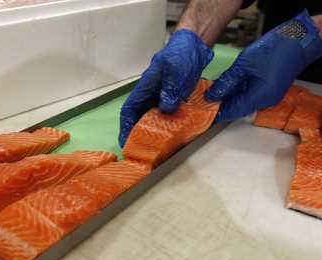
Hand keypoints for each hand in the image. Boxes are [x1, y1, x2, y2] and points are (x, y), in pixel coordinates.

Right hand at [118, 29, 213, 146]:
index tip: (126, 142)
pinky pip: (169, 117)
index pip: (130, 110)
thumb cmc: (181, 53)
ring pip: (154, 119)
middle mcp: (152, 95)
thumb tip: (165, 109)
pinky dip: (170, 127)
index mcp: (145, 87)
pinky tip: (176, 137)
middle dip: (139, 135)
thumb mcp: (175, 70)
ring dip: (155, 133)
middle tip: (143, 152)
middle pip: (140, 118)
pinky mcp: (175, 100)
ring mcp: (163, 98)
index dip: (126, 127)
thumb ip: (169, 89)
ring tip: (159, 150)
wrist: (195, 45)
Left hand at [205, 10, 321, 122]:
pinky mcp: (271, 91)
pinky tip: (230, 86)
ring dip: (231, 99)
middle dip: (223, 105)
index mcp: (259, 97)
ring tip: (216, 92)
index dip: (218, 113)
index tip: (204, 113)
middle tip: (207, 100)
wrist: (299, 41)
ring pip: (245, 102)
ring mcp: (270, 97)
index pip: (233, 111)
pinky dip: (240, 93)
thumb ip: (227, 82)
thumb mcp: (244, 64)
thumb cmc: (275, 49)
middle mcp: (266, 101)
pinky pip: (252, 96)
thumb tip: (212, 95)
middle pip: (239, 108)